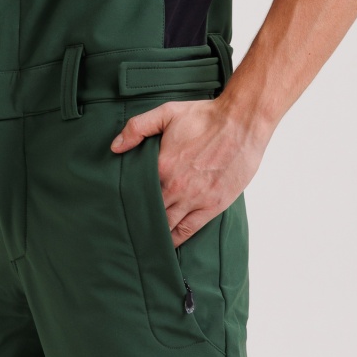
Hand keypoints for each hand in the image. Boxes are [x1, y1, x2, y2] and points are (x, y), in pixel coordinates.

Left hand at [111, 96, 271, 245]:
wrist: (241, 122)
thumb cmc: (206, 116)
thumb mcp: (167, 112)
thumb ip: (138, 127)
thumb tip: (115, 147)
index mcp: (161, 166)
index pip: (137, 192)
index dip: (128, 201)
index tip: (121, 208)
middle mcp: (175, 186)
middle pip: (150, 211)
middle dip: (140, 219)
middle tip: (129, 228)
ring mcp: (194, 198)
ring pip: (167, 225)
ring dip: (156, 233)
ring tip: (145, 241)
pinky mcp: (212, 205)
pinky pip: (189, 230)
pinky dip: (176, 239)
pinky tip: (168, 244)